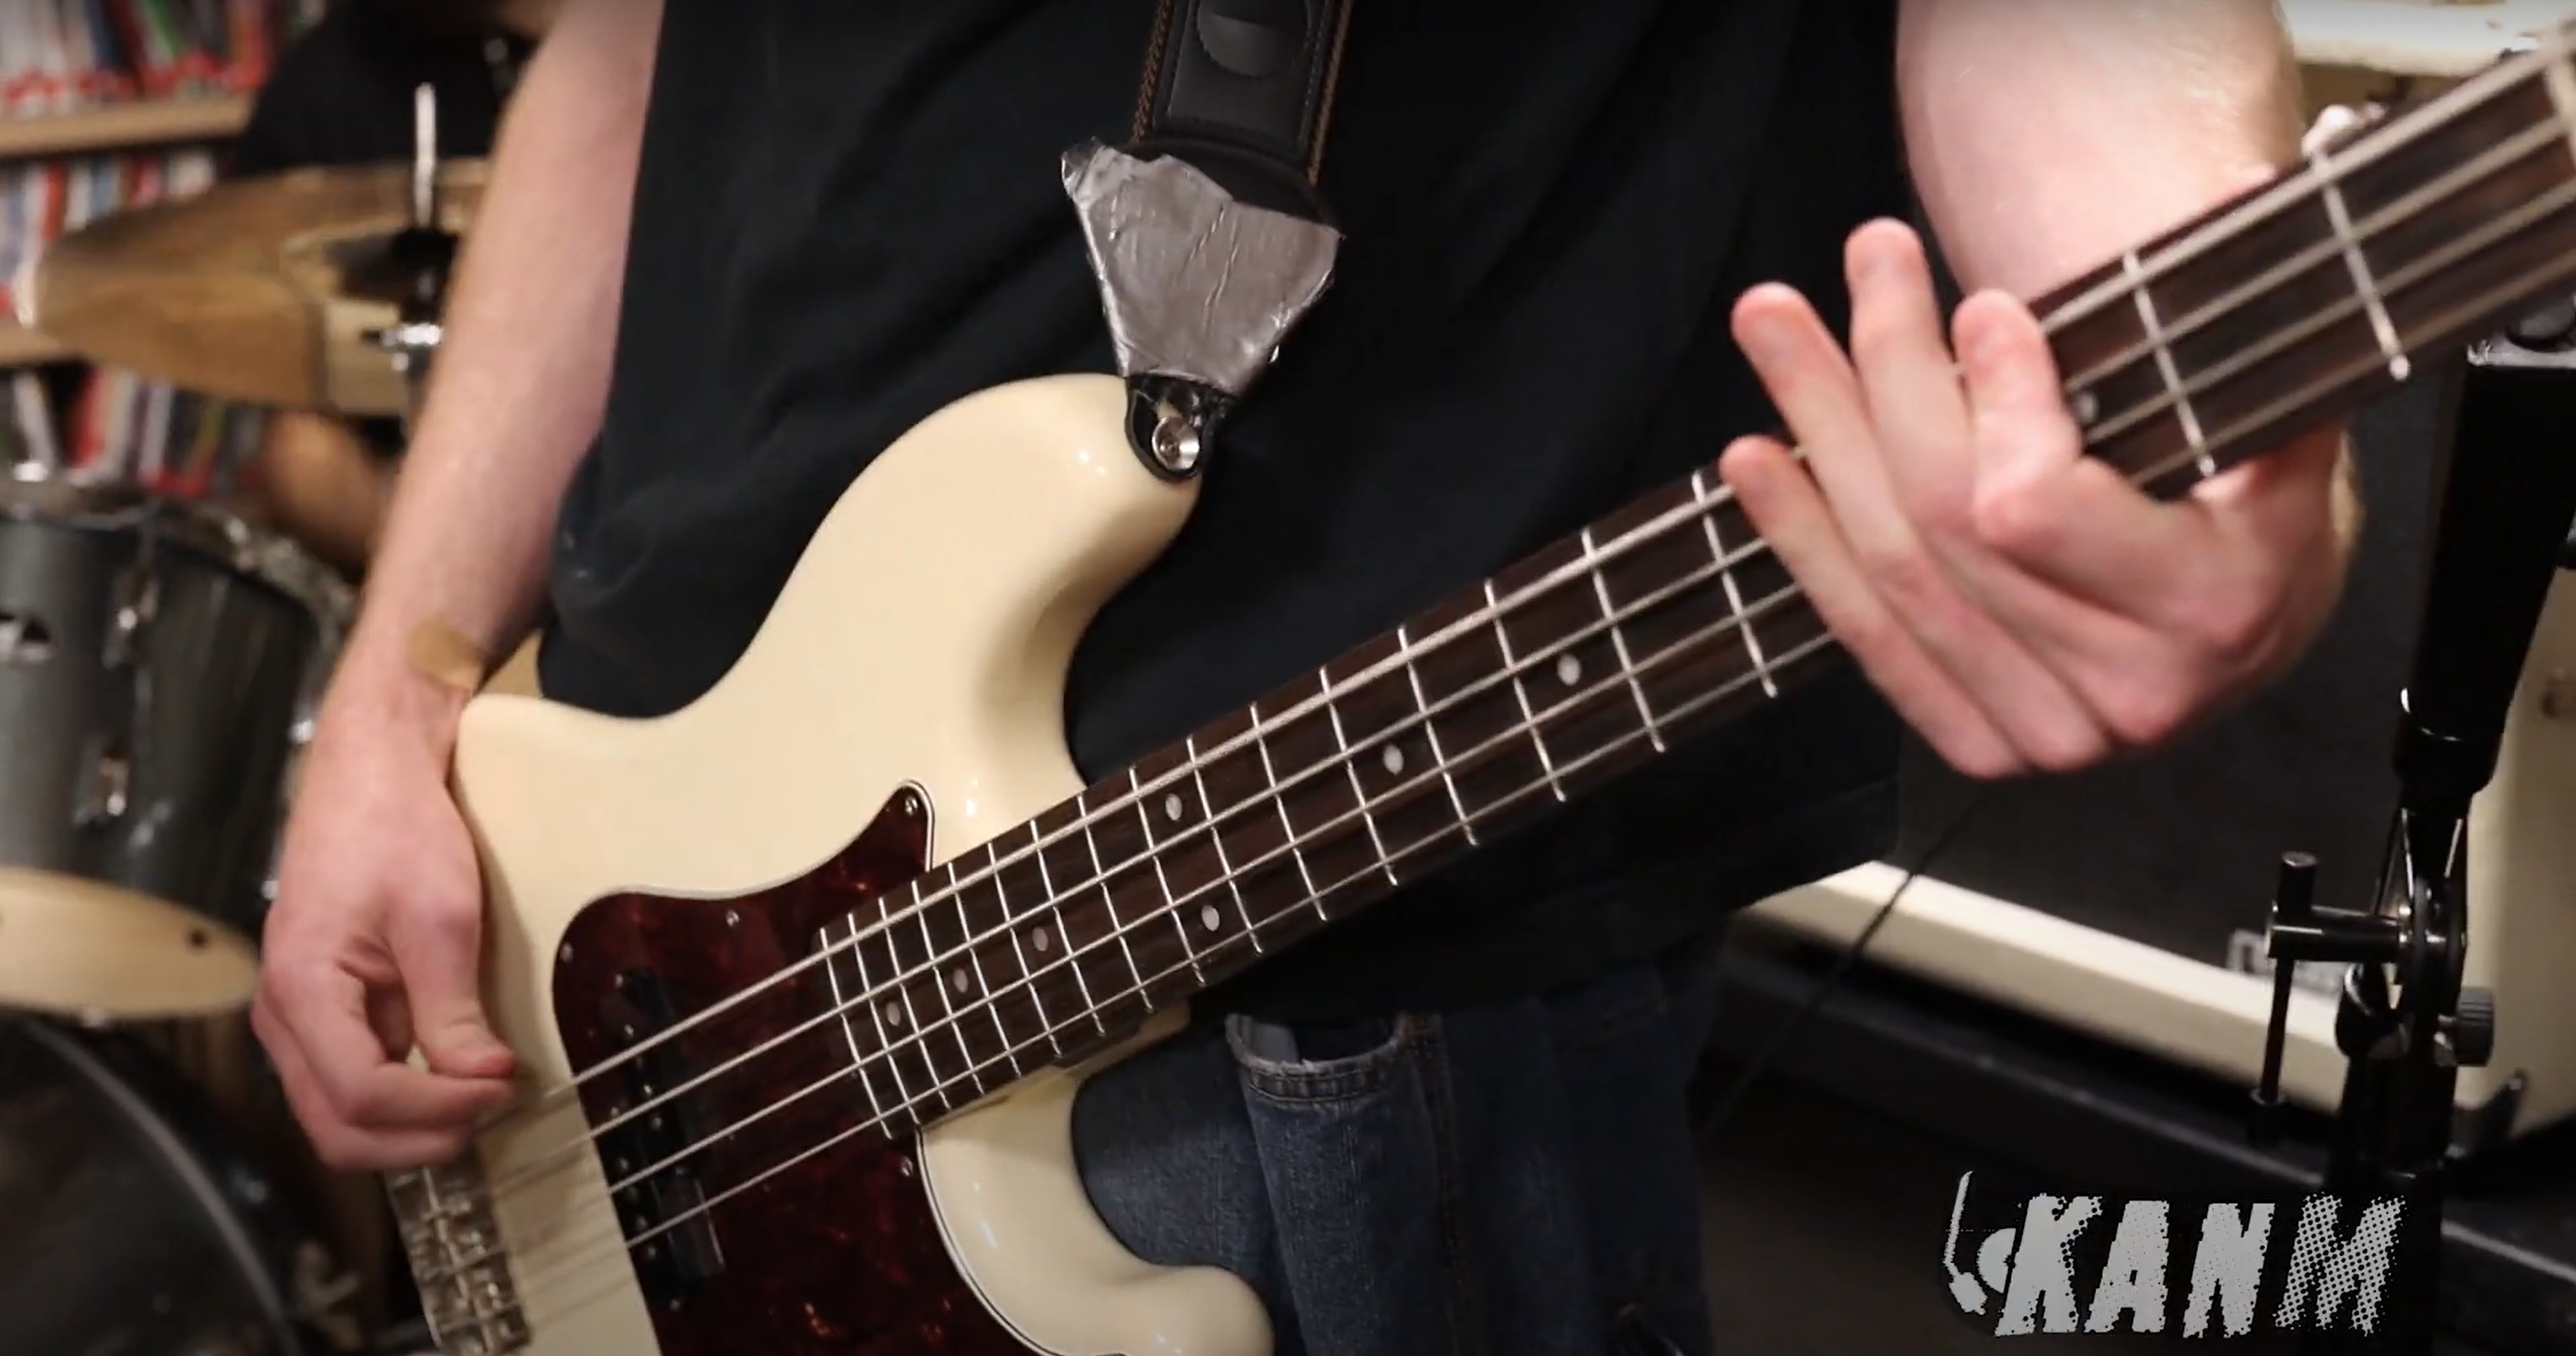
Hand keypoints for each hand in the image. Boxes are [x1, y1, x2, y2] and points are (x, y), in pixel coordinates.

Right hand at [254, 693, 516, 1168]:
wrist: (370, 774)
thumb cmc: (396, 828)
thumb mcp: (439, 918)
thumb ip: (453, 1010)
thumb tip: (486, 1082)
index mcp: (302, 990)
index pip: (362, 1095)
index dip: (438, 1110)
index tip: (502, 1090)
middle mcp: (282, 1016)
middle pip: (339, 1127)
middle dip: (418, 1140)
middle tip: (493, 1113)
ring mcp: (296, 1018)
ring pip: (340, 1115)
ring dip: (410, 1128)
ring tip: (481, 1102)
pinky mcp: (321, 1011)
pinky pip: (352, 1080)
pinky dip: (403, 1099)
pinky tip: (456, 1080)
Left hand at [1718, 219, 2351, 778]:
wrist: (2253, 624)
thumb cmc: (2261, 504)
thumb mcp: (2279, 416)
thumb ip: (2238, 322)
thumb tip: (2229, 196)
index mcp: (2211, 608)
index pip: (2035, 505)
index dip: (1994, 401)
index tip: (1983, 307)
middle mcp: (2126, 688)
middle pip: (1945, 523)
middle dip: (1887, 370)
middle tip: (1863, 256)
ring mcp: (2045, 730)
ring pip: (1891, 568)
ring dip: (1820, 430)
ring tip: (1773, 325)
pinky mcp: (1980, 743)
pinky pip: (1867, 635)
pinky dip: (1801, 539)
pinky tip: (1756, 460)